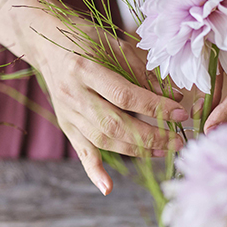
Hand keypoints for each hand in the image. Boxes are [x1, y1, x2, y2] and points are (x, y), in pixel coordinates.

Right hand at [31, 23, 188, 195]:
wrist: (46, 42)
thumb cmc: (84, 38)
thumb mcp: (113, 43)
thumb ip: (140, 70)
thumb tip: (173, 96)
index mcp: (84, 69)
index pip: (124, 95)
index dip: (154, 107)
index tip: (180, 113)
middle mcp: (73, 95)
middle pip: (114, 124)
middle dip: (150, 136)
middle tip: (177, 140)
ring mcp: (67, 113)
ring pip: (103, 140)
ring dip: (135, 150)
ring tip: (163, 151)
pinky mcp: (66, 126)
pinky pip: (81, 152)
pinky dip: (94, 172)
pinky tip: (108, 188)